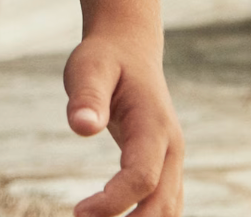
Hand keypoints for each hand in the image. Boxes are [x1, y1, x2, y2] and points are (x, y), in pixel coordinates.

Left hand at [64, 31, 183, 215]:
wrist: (129, 48)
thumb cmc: (106, 58)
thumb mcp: (89, 67)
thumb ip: (87, 96)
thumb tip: (81, 126)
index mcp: (154, 125)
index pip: (142, 177)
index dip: (114, 201)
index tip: (79, 212)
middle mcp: (170, 148)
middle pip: (161, 204)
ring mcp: (171, 159)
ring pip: (168, 210)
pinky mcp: (163, 166)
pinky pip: (163, 203)